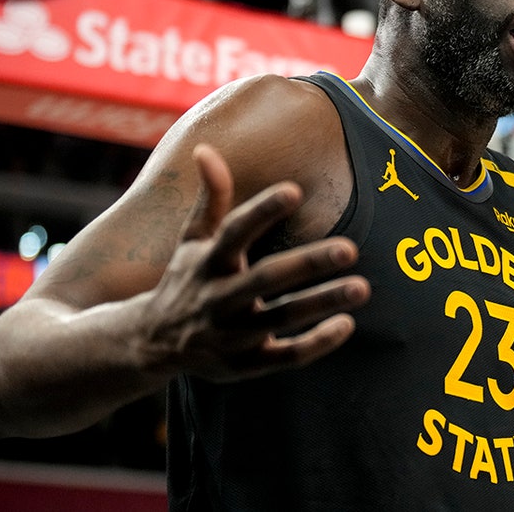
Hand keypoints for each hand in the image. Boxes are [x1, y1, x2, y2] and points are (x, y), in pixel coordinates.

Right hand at [136, 143, 369, 381]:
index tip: (295, 190)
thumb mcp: (192, 240)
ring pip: (281, 319)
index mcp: (206, 262)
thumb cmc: (187, 279)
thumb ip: (210, 198)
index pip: (234, 232)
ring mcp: (231, 336)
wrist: (150, 344)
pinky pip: (284, 357)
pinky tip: (346, 324)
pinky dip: (315, 343)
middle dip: (307, 264)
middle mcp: (217, 299)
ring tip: (362, 287)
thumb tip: (205, 148)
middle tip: (351, 248)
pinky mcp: (245, 365)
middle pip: (265, 279)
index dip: (262, 211)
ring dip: (321, 303)